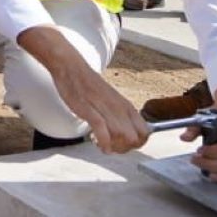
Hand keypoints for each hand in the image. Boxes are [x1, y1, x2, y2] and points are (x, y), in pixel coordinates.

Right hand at [31, 43, 148, 152]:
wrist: (72, 68)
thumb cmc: (90, 85)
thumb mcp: (112, 100)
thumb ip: (121, 115)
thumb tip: (127, 132)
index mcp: (126, 106)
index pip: (145, 132)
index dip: (137, 144)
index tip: (125, 145)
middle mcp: (119, 108)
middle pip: (134, 139)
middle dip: (124, 148)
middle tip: (113, 146)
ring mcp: (105, 108)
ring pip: (121, 136)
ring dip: (114, 147)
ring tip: (104, 145)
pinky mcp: (89, 109)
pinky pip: (102, 130)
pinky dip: (103, 142)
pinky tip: (100, 145)